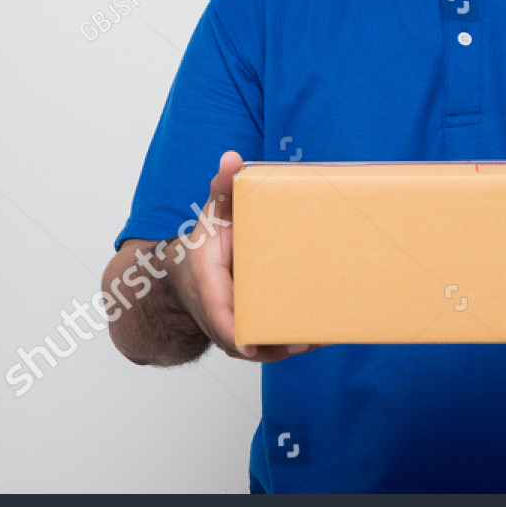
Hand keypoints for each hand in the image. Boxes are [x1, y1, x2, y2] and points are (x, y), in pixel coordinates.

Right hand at [170, 149, 319, 363]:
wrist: (185, 276)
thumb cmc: (206, 243)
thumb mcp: (214, 213)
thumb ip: (224, 188)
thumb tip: (232, 158)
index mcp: (208, 282)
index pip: (217, 312)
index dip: (232, 331)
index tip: (248, 345)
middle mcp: (217, 313)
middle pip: (243, 339)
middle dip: (272, 345)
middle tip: (305, 342)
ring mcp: (230, 329)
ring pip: (257, 348)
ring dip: (286, 348)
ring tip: (319, 339)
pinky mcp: (245, 334)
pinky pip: (265, 346)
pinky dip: (289, 345)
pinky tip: (319, 338)